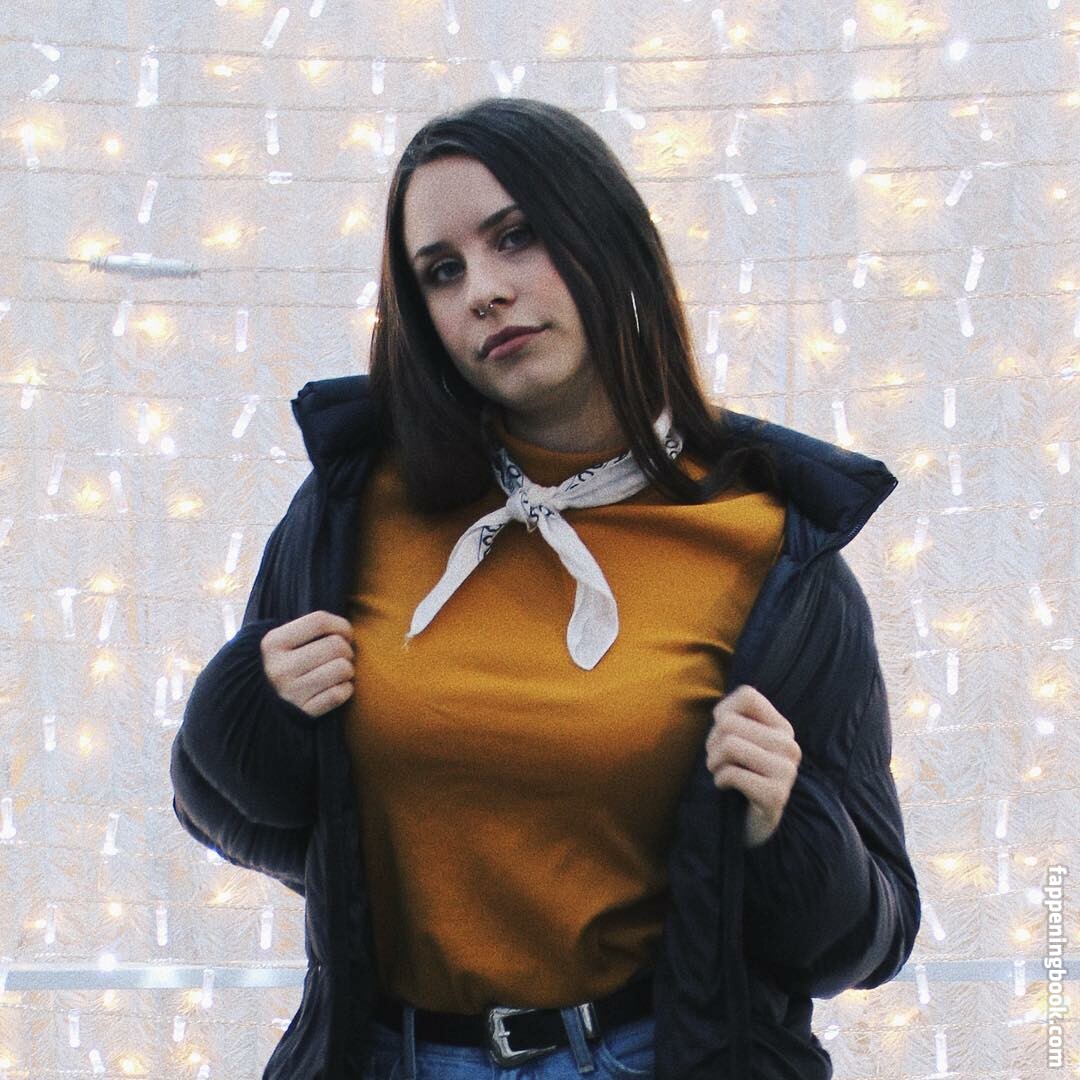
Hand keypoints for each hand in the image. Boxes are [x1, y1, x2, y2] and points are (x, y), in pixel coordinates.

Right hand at [260, 610, 355, 717]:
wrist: (259, 708)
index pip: (319, 621)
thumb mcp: (282, 643)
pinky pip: (339, 694)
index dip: (341, 625)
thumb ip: (308, 630)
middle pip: (336, 645)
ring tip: (338, 672)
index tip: (345, 633)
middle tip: (341, 656)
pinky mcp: (303, 713)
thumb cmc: (283, 666)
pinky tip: (336, 688)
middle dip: (347, 649)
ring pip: (342, 669)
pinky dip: (345, 690)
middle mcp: (280, 667)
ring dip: (348, 670)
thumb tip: (346, 627)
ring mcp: (291, 692)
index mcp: (273, 643)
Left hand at [705, 684, 800, 847]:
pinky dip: (719, 780)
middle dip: (712, 743)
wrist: (752, 822)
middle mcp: (789, 745)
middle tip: (717, 760)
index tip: (723, 733)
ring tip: (720, 772)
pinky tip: (726, 788)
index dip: (723, 712)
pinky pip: (731, 773)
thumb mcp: (739, 740)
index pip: (747, 694)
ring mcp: (786, 771)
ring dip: (714, 762)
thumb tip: (721, 714)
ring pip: (729, 745)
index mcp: (782, 727)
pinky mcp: (776, 795)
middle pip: (729, 723)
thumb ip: (732, 718)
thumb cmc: (739, 773)